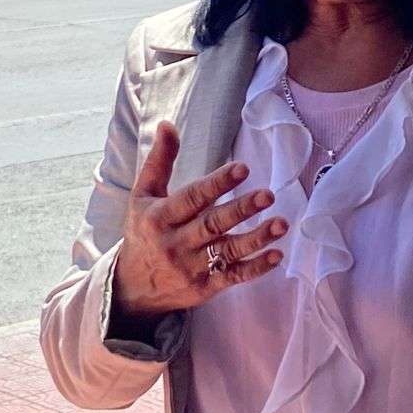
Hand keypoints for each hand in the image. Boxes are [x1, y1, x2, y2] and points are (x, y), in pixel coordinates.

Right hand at [111, 121, 286, 321]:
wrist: (132, 287)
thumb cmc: (143, 231)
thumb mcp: (143, 196)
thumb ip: (159, 161)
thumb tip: (167, 124)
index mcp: (160, 218)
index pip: (192, 198)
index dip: (217, 183)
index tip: (242, 169)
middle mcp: (176, 244)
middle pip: (213, 224)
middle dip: (242, 209)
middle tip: (269, 194)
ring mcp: (192, 268)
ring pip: (228, 251)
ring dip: (256, 238)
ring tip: (281, 223)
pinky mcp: (206, 287)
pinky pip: (234, 277)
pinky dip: (256, 267)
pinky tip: (277, 255)